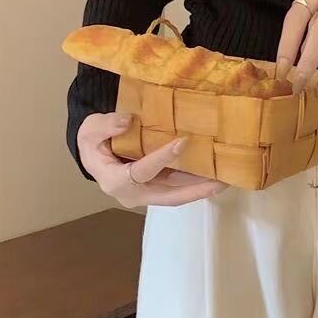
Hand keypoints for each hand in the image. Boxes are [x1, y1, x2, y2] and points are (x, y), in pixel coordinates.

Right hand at [78, 111, 227, 206]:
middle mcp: (135, 194)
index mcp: (115, 181)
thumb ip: (105, 126)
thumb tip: (127, 121)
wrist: (96, 153)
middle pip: (168, 196)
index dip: (162, 159)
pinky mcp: (158, 187)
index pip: (141, 172)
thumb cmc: (94, 143)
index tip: (182, 142)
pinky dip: (198, 182)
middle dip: (196, 190)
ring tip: (227, 179)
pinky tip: (217, 173)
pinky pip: (180, 188)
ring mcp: (148, 193)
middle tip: (221, 181)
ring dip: (202, 189)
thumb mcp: (90, 130)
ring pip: (178, 195)